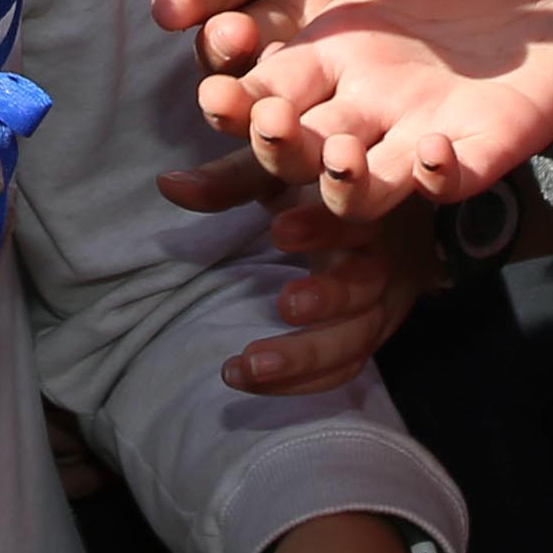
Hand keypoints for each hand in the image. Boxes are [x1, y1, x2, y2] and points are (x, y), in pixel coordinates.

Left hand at [154, 148, 444, 392]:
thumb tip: (167, 184)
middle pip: (367, 283)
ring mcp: (383, 302)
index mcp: (367, 204)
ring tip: (248, 366)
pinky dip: (301, 382)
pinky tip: (250, 381)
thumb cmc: (318, 181)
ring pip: (356, 338)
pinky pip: (344, 367)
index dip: (324, 226)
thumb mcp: (281, 171)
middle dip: (329, 297)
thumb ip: (230, 178)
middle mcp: (384, 256)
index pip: (357, 215)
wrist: (381, 208)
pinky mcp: (370, 333)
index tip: (278, 231)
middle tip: (285, 305)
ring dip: (305, 356)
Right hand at [199, 0, 552, 215]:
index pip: (266, 85)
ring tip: (342, 155)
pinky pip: (447, 183)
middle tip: (270, 123)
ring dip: (342, 184)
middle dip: (274, 145)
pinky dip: (435, 177)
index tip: (217, 89)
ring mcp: (418, 131)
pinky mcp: (477, 150)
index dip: (235, 96)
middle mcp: (365, 100)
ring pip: (361, 187)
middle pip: (298, 147)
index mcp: (336, 47)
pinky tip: (433, 148)